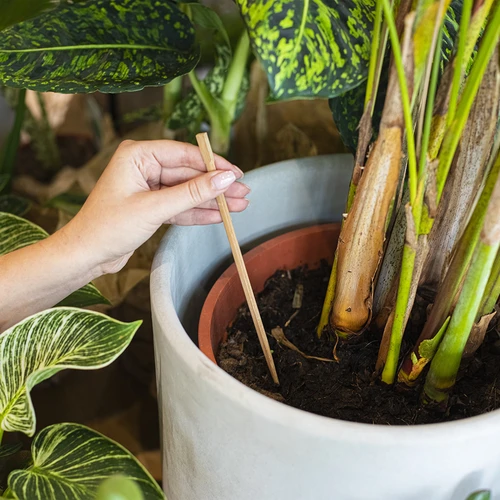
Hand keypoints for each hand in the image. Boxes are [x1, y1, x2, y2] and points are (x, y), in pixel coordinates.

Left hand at [61, 139, 248, 275]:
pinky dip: (198, 212)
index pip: (185, 154)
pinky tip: (219, 215)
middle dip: (216, 186)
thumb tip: (225, 179)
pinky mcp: (151, 206)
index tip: (237, 173)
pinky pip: (180, 206)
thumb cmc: (108, 227)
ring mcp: (148, 187)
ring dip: (212, 200)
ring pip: (188, 192)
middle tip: (244, 192)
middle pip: (189, 174)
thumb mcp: (155, 208)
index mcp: (138, 155)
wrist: (86, 256)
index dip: (214, 164)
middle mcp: (144, 167)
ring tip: (239, 205)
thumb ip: (192, 193)